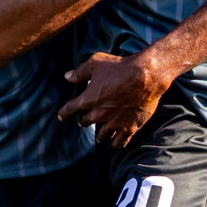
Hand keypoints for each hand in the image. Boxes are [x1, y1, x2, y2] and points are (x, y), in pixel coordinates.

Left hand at [57, 51, 171, 147]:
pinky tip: (116, 143)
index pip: (71, 109)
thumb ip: (80, 72)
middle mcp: (98, 114)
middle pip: (85, 122)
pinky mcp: (129, 128)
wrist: (145, 76)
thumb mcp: (95, 63)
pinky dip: (116, 143)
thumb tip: (67, 76)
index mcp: (88, 99)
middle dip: (83, 121)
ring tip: (100, 137)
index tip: (61, 117)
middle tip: (83, 122)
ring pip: (102, 136)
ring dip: (99, 136)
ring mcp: (114, 123)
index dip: (64, 113)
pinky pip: (120, 142)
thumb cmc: (119, 67)